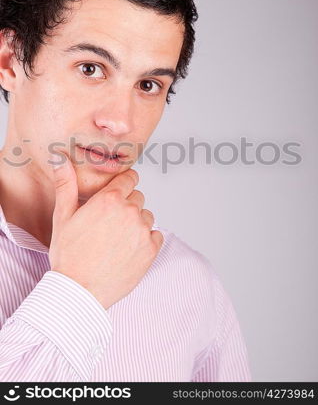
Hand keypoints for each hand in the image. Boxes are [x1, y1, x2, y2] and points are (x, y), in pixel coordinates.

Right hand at [49, 152, 162, 308]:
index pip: (130, 178)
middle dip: (127, 205)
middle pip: (138, 197)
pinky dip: (146, 240)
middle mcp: (130, 211)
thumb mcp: (63, 217)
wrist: (79, 291)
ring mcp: (142, 231)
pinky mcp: (151, 250)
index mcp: (109, 199)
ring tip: (117, 240)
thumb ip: (66, 184)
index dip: (123, 185)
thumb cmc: (68, 255)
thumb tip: (60, 159)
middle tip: (110, 224)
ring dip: (136, 223)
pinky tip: (128, 250)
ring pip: (147, 216)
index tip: (117, 195)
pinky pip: (156, 235)